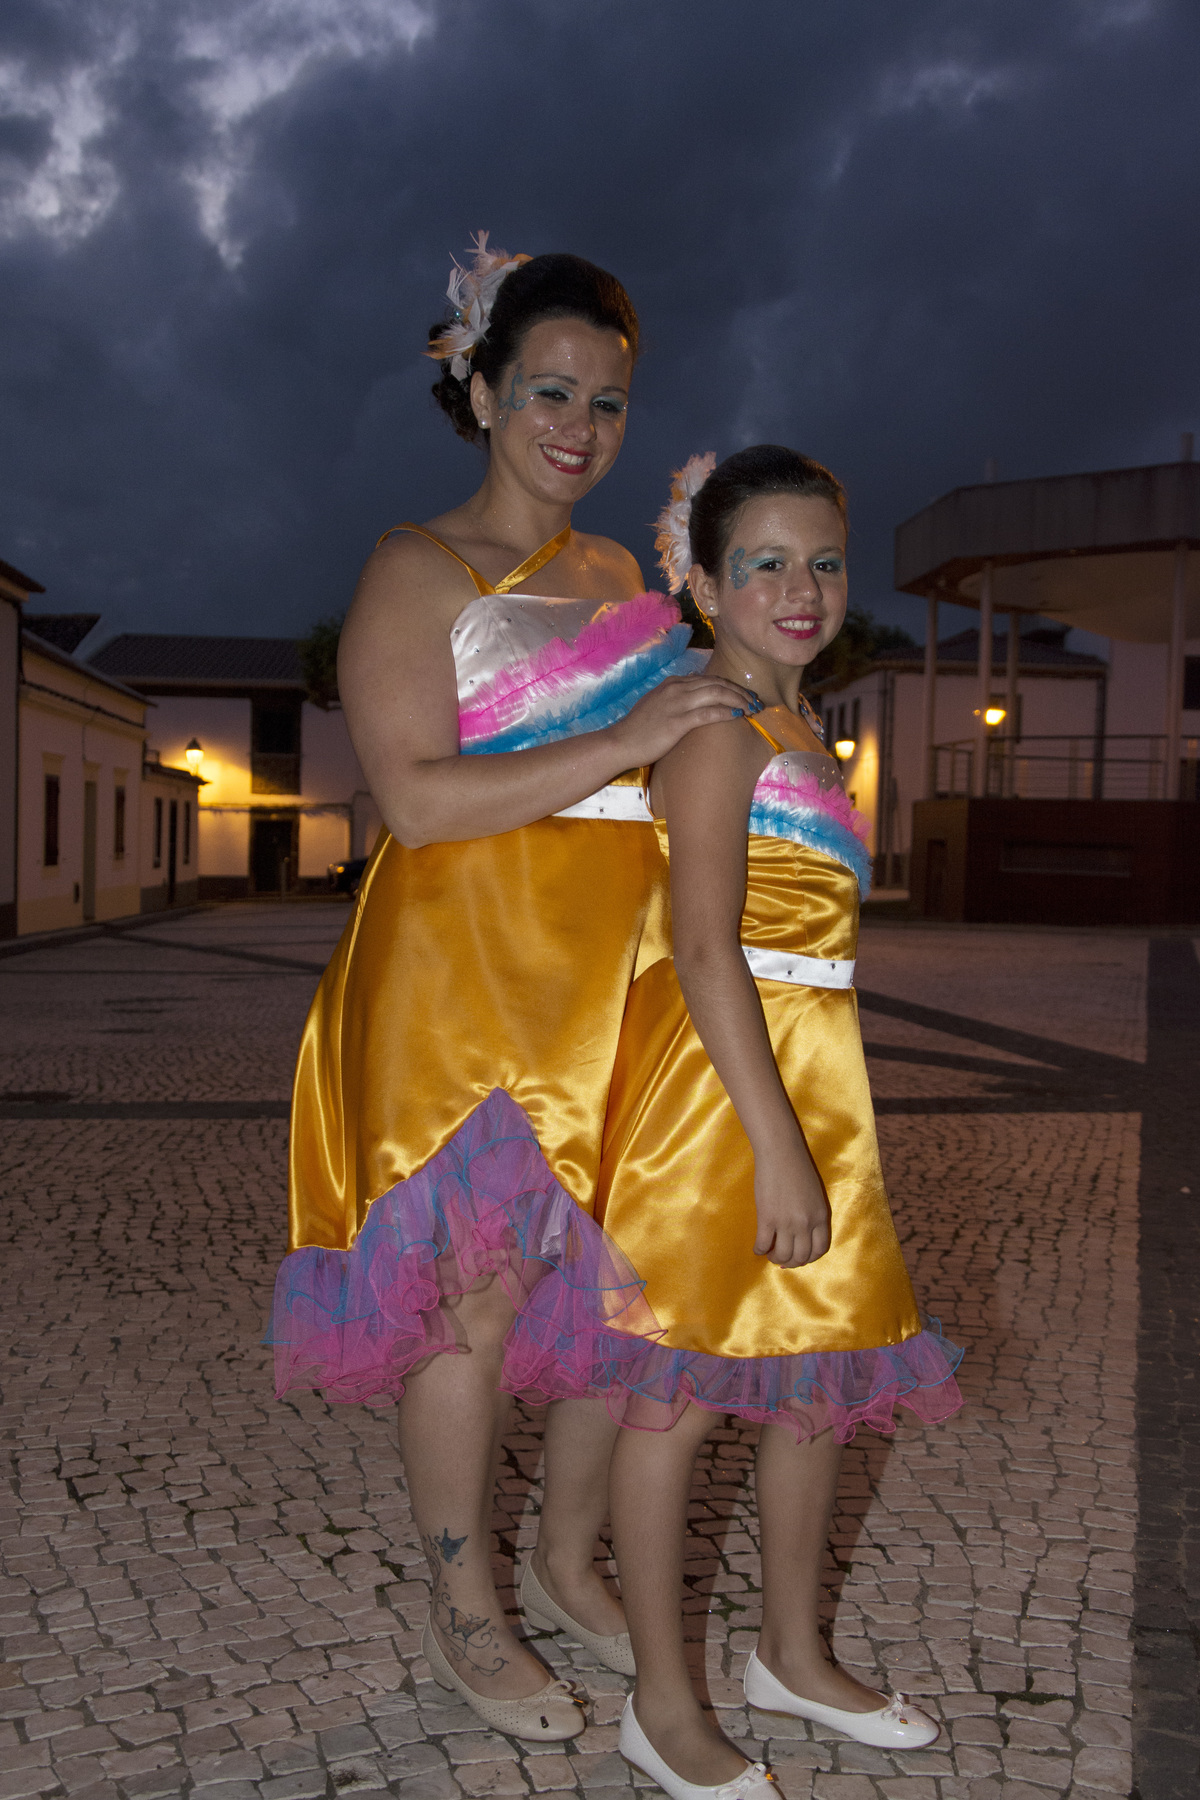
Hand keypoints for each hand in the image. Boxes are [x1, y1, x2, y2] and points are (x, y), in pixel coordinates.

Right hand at [608, 675, 755, 766]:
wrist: (620, 742)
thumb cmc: (638, 728)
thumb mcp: (657, 703)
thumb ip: (676, 695)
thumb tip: (695, 689)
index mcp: (673, 683)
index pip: (710, 678)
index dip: (731, 686)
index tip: (745, 695)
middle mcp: (677, 688)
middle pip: (718, 683)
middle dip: (741, 691)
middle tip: (756, 702)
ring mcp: (677, 703)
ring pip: (717, 694)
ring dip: (739, 700)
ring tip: (753, 709)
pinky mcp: (678, 721)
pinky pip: (709, 713)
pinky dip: (727, 712)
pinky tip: (739, 716)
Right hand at [753, 1140, 830, 1267]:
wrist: (781, 1152)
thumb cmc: (797, 1168)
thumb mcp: (814, 1194)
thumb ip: (811, 1214)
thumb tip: (800, 1232)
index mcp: (820, 1216)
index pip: (819, 1249)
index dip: (809, 1258)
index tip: (799, 1258)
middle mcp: (806, 1223)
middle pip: (801, 1256)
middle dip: (791, 1262)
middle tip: (782, 1259)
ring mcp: (786, 1222)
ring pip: (782, 1254)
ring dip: (775, 1258)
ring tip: (769, 1253)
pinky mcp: (767, 1218)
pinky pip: (763, 1244)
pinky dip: (759, 1250)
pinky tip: (757, 1248)